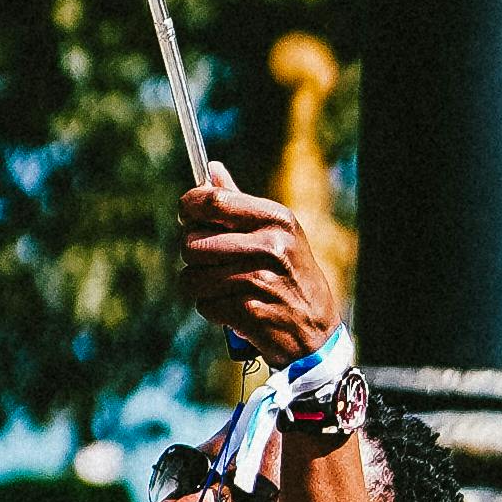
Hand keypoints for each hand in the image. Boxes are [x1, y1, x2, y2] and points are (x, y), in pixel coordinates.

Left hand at [176, 157, 340, 371]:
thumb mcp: (276, 235)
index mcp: (276, 219)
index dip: (189, 207)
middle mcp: (269, 245)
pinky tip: (234, 309)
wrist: (315, 333)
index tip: (187, 216)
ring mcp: (260, 280)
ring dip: (201, 287)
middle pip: (192, 242)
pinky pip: (204, 305)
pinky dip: (213, 310)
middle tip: (212, 263)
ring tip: (225, 289)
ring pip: (192, 277)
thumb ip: (240, 203)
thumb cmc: (291, 277)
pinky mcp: (250, 312)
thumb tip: (211, 169)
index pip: (213, 201)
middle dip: (193, 256)